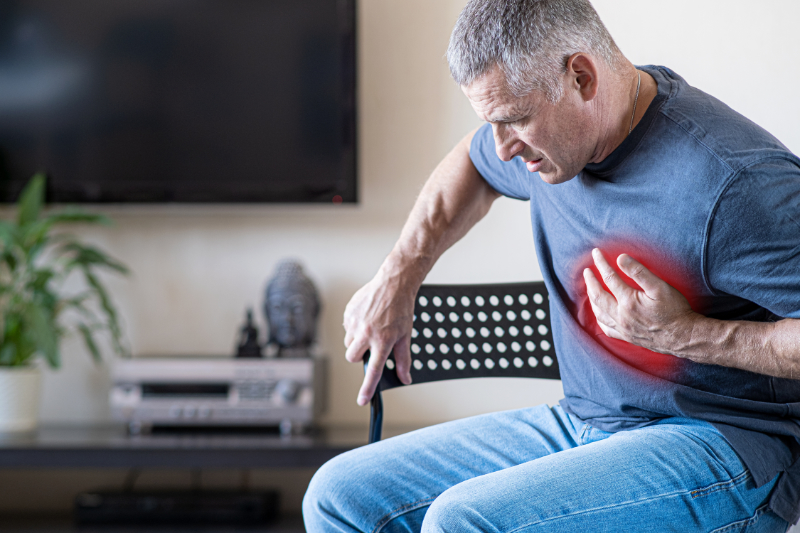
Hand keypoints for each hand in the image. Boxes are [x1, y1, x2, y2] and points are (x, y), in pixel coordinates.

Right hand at [343, 271, 414, 405]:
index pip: (373, 370)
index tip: (362, 400)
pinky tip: (366, 318)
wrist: (394, 283)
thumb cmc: (401, 309)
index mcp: (383, 340)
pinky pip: (347, 328)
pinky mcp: (348, 313)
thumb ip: (403, 359)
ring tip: (371, 328)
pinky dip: (354, 327)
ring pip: (348, 343)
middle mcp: (367, 333)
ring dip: (357, 341)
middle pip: (353, 358)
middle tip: (371, 346)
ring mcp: (355, 322)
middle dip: (359, 356)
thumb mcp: (406, 336)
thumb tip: (405, 378)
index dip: (367, 388)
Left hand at [583, 248, 696, 355]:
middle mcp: (621, 316)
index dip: (601, 264)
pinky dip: (599, 318)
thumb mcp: (660, 287)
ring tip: (589, 288)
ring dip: (591, 299)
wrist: (684, 337)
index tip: (596, 253)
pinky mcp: (627, 337)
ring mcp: (623, 328)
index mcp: (628, 301)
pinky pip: (606, 328)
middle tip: (586, 271)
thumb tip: (621, 258)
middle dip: (590, 281)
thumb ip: (639, 272)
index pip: (609, 278)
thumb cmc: (675, 311)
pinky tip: (599, 313)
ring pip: (599, 313)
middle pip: (598, 296)